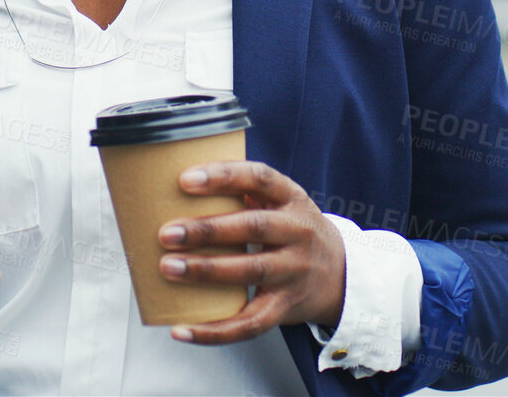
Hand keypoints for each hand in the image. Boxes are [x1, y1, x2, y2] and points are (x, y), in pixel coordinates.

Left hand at [156, 160, 345, 344]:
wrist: (340, 275)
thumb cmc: (293, 231)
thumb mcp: (282, 203)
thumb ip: (243, 192)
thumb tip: (175, 188)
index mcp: (292, 199)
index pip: (260, 179)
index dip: (224, 177)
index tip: (186, 180)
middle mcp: (297, 233)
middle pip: (253, 226)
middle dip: (207, 229)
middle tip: (167, 233)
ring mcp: (293, 271)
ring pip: (250, 271)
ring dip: (206, 270)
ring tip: (169, 267)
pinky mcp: (285, 307)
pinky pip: (249, 323)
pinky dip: (214, 331)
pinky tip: (182, 329)